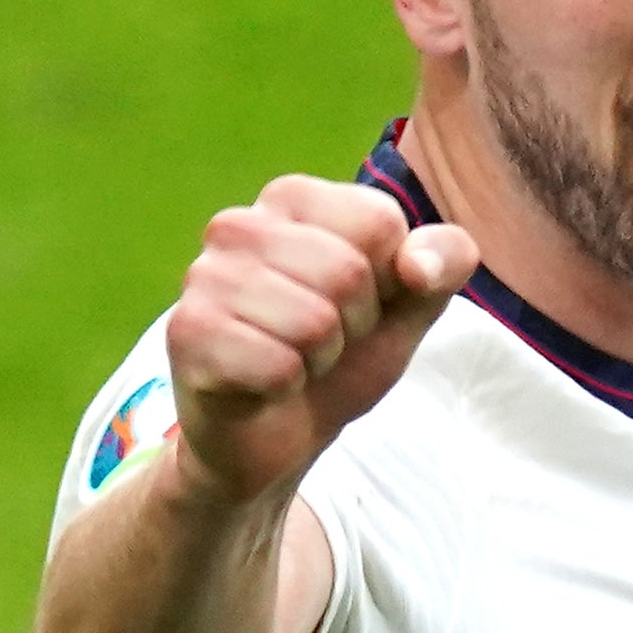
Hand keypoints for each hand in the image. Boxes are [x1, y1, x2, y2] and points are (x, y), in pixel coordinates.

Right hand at [163, 176, 477, 504]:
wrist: (278, 434)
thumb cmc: (342, 356)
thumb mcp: (412, 306)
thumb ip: (445, 263)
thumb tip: (420, 265)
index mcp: (292, 198)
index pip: (380, 223)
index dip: (387, 282)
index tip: (357, 305)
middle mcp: (238, 224)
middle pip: (348, 272)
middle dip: (353, 325)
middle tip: (321, 342)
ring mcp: (204, 276)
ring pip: (315, 323)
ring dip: (318, 360)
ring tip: (292, 360)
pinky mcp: (187, 333)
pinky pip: (277, 366)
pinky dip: (284, 388)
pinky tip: (261, 385)